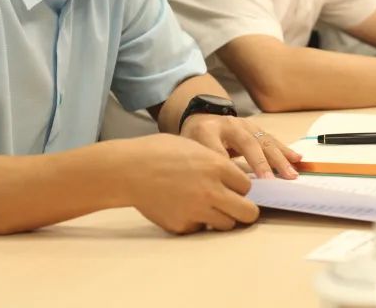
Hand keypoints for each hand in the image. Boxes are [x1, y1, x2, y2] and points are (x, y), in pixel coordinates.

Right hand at [125, 133, 258, 233]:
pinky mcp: (182, 226)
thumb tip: (231, 177)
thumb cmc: (158, 152)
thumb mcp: (194, 147)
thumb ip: (216, 163)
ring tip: (206, 206)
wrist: (127, 170)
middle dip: (244, 209)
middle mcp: (212, 191)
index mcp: (217, 167)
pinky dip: (196, 221)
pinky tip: (182, 208)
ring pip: (227, 224)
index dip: (240, 187)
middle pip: (248, 213)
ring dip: (221, 217)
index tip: (232, 186)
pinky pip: (200, 228)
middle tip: (235, 206)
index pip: (248, 187)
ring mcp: (198, 211)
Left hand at [181, 114, 299, 179]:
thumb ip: (202, 163)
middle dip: (260, 163)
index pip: (217, 148)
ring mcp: (246, 125)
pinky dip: (285, 150)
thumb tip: (219, 185)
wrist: (202, 118)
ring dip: (280, 159)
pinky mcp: (256, 128)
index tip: (236, 183)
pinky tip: (297, 158)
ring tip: (291, 174)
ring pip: (264, 141)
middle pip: (247, 143)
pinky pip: (272, 140)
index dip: (227, 164)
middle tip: (270, 181)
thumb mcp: (190, 150)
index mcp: (208, 130)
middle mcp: (230, 125)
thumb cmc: (196, 141)